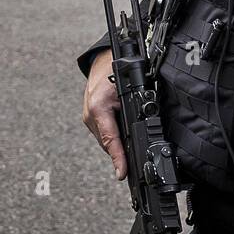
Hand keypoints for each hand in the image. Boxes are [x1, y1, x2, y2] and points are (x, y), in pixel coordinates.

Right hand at [82, 50, 126, 180]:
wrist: (102, 60)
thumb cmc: (114, 71)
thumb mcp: (128, 91)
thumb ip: (134, 111)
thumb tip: (145, 130)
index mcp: (98, 108)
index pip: (110, 140)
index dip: (118, 159)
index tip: (122, 173)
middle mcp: (90, 115)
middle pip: (108, 143)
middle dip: (121, 153)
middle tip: (134, 165)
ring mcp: (88, 117)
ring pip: (106, 139)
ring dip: (117, 145)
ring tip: (130, 152)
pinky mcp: (90, 117)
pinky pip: (103, 132)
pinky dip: (113, 136)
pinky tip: (122, 137)